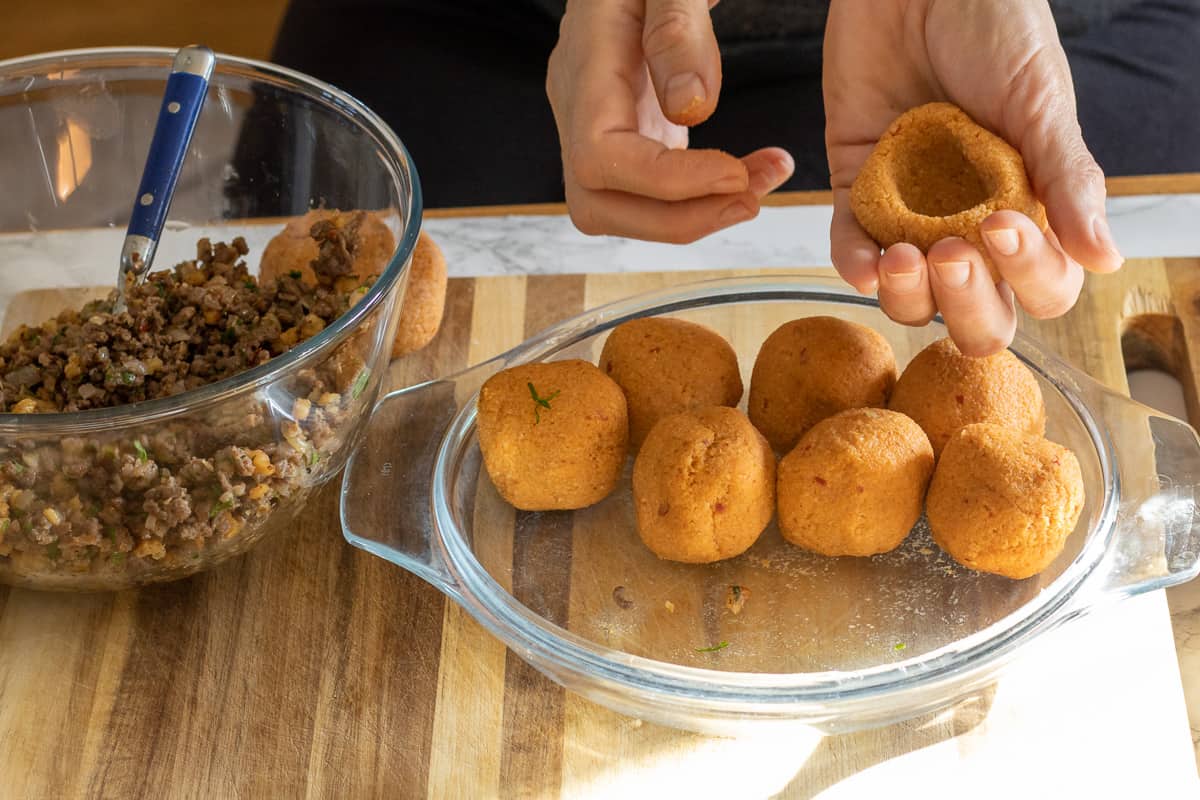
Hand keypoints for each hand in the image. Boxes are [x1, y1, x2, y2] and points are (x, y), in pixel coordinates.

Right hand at [547, 0, 794, 243]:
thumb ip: (677, 32)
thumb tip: (691, 110)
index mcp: (583, 66)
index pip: (600, 158)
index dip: (665, 183)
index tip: (735, 173)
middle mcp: (575, 107)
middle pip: (596, 204)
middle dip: (678, 218)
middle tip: (753, 196)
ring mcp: (593, 127)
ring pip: (616, 211)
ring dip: (691, 217)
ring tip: (757, 185)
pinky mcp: (622, 136)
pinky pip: (643, 195)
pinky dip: (693, 201)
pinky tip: (742, 175)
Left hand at [824, 0, 1124, 355]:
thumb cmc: (993, 29)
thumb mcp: (1039, 103)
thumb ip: (1067, 179)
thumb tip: (1106, 259)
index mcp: (1031, 207)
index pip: (1040, 282)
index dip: (1026, 275)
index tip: (1003, 224)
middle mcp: (971, 222)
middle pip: (975, 310)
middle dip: (966, 305)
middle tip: (953, 256)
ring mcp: (912, 211)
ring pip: (911, 295)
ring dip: (909, 294)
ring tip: (906, 257)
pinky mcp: (856, 187)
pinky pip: (850, 244)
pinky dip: (854, 262)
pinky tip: (866, 264)